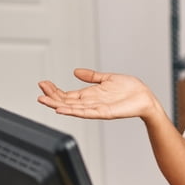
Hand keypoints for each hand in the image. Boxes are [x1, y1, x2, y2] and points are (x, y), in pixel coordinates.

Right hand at [37, 68, 161, 120]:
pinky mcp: (104, 112)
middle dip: (51, 97)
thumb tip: (76, 71)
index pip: (67, 94)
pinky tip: (63, 109)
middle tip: (39, 92)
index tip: (43, 83)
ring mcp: (96, 108)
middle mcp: (91, 102)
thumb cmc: (130, 90)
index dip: (54, 90)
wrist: (145, 97)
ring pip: (73, 108)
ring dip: (58, 105)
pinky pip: (86, 113)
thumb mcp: (107, 78)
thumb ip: (91, 76)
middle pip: (66, 101)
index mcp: (90, 94)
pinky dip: (74, 111)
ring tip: (45, 101)